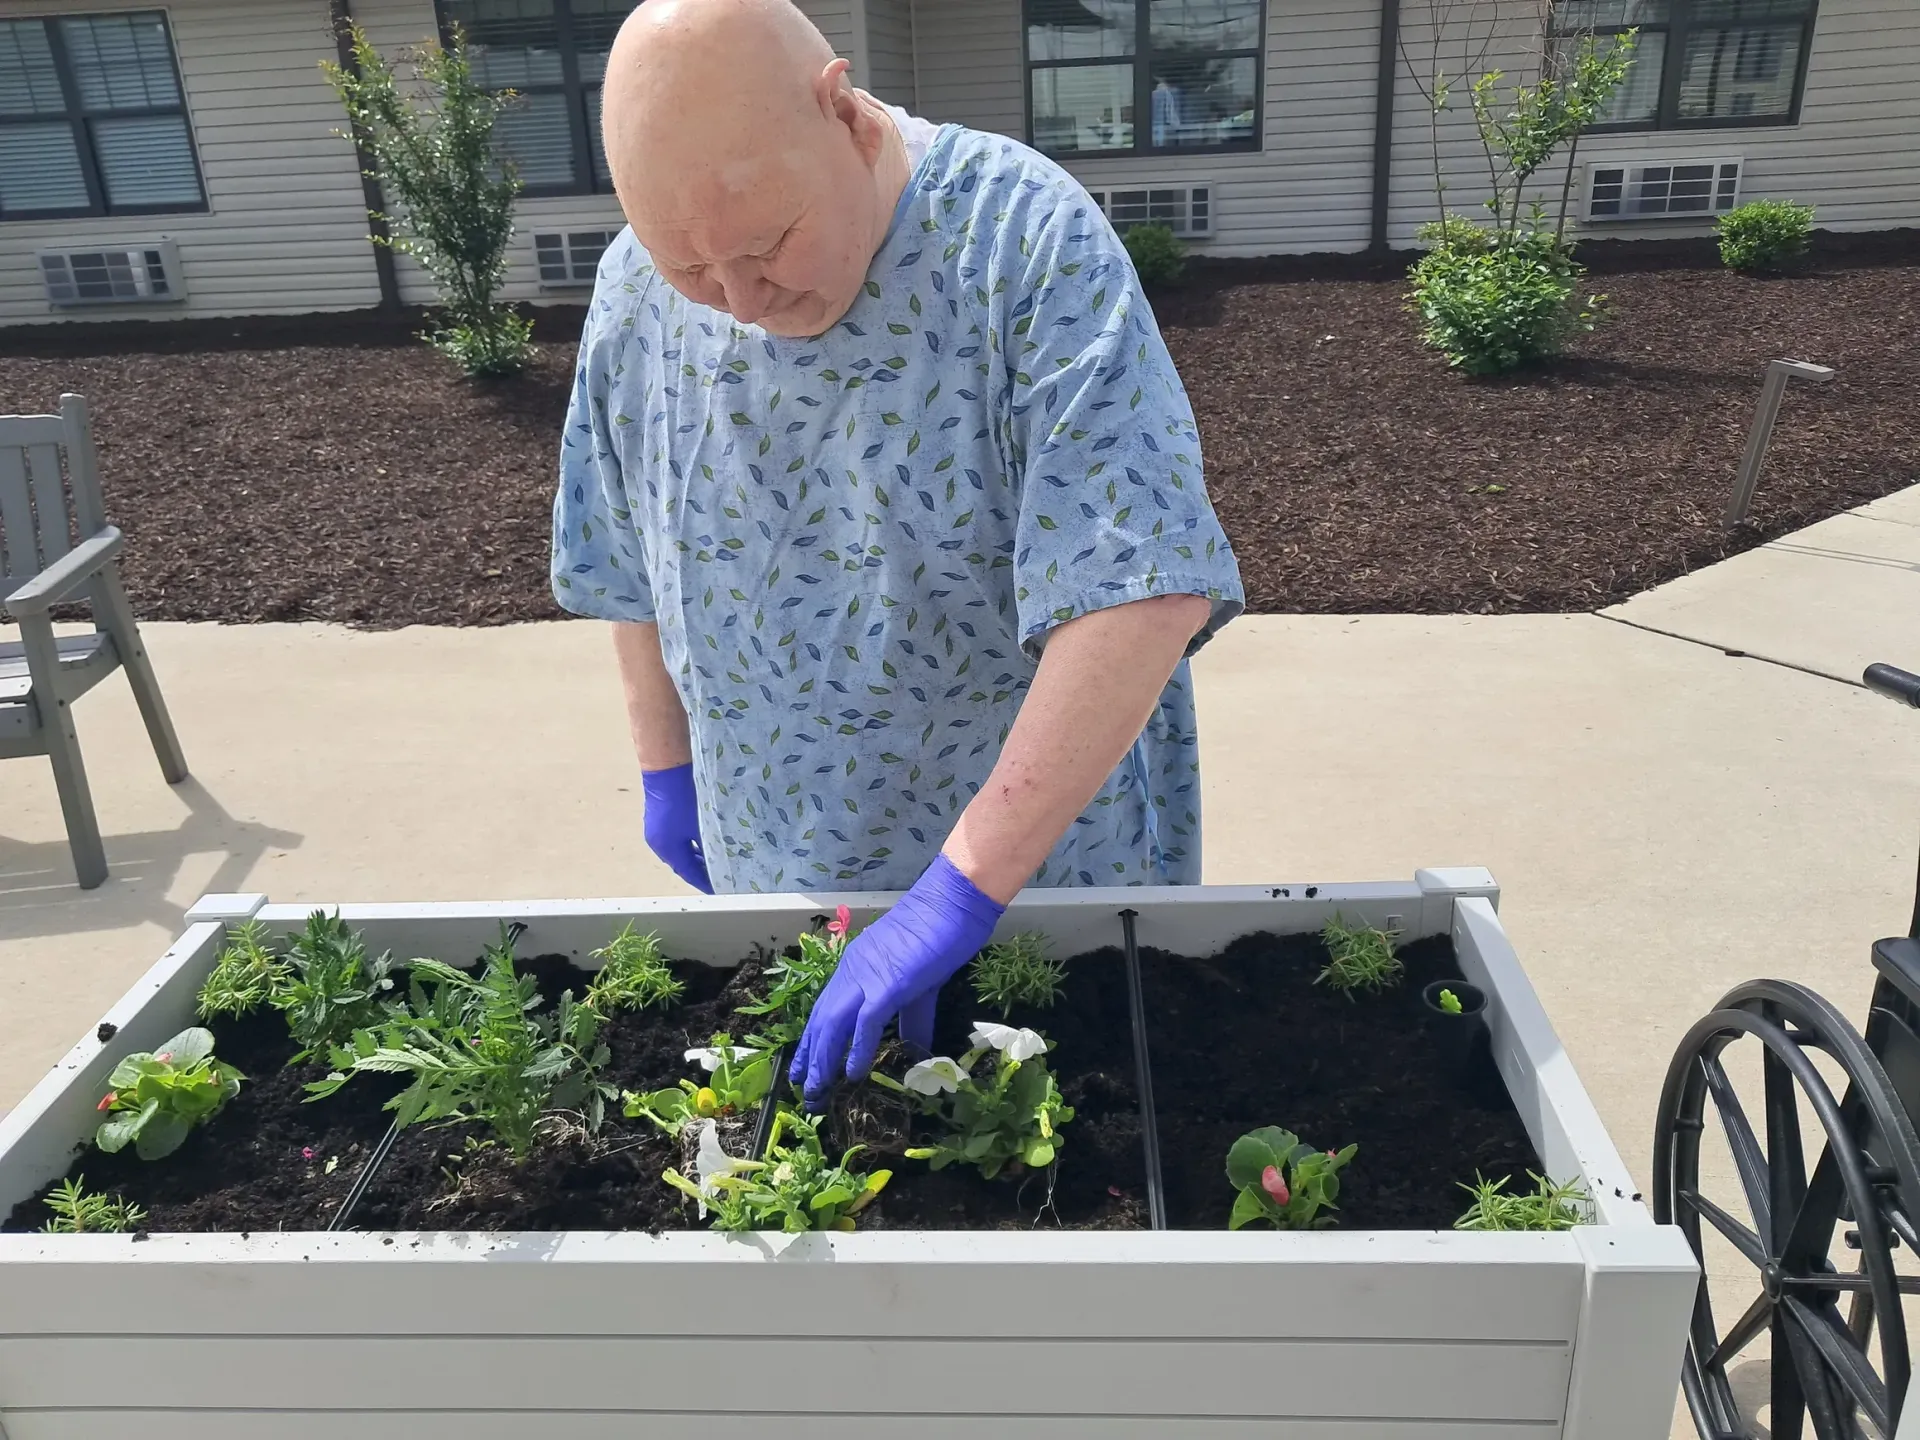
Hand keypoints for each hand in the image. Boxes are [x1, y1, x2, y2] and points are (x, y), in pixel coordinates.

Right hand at [641, 763, 712, 893]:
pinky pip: (677, 838)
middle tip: (722, 875)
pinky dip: (691, 843)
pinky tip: (705, 839)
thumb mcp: (703, 823)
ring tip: (717, 860)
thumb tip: (723, 857)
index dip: (706, 881)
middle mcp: (659, 843)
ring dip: (697, 855)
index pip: (689, 872)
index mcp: (668, 848)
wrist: (667, 765)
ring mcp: (657, 830)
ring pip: (680, 850)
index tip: (720, 887)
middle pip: (683, 863)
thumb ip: (711, 843)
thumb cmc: (685, 796)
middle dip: (702, 870)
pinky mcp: (659, 817)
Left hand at [790, 854, 1004, 1105]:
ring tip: (817, 1090)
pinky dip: (857, 1049)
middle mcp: (853, 972)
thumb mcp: (920, 983)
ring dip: (822, 1059)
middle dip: (809, 1057)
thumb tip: (914, 1051)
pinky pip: (866, 1022)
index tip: (804, 1068)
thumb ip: (912, 1018)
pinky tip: (852, 1074)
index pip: (825, 1010)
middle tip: (802, 1090)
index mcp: (856, 968)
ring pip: (833, 1024)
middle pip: (821, 1021)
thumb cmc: (940, 934)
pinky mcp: (889, 984)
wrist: (954, 902)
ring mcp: (868, 977)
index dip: (813, 1041)